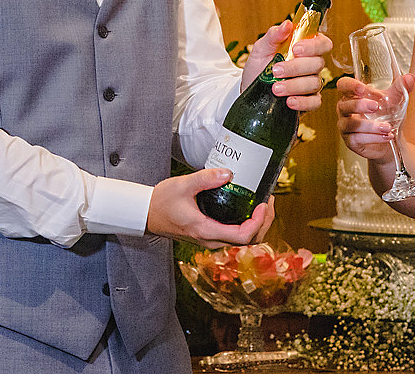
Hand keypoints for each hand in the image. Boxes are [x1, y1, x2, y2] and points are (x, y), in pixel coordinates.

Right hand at [147, 168, 273, 247]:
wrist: (146, 214)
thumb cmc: (161, 201)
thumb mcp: (183, 185)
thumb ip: (205, 178)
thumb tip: (229, 173)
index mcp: (206, 231)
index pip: (242, 236)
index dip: (258, 222)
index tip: (263, 204)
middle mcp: (211, 240)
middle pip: (248, 240)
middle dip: (264, 222)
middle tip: (269, 200)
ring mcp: (211, 239)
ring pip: (243, 240)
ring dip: (258, 224)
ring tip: (263, 203)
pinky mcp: (210, 234)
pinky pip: (235, 235)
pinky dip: (248, 224)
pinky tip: (249, 207)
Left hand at [241, 20, 332, 112]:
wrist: (250, 88)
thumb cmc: (259, 65)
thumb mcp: (262, 48)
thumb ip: (274, 35)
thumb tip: (287, 24)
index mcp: (305, 48)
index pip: (322, 43)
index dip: (313, 46)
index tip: (296, 49)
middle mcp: (312, 65)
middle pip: (318, 64)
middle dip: (296, 67)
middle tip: (276, 70)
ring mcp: (312, 83)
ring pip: (315, 83)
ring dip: (294, 85)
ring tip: (275, 88)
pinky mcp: (308, 101)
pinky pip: (314, 102)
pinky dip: (302, 102)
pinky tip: (289, 101)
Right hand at [336, 73, 413, 160]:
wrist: (392, 139)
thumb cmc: (387, 115)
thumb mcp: (394, 101)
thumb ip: (401, 88)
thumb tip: (410, 78)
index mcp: (353, 95)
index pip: (343, 85)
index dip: (350, 86)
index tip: (363, 89)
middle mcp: (345, 110)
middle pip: (343, 105)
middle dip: (359, 105)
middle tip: (376, 107)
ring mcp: (345, 126)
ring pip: (351, 124)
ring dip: (370, 126)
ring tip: (388, 127)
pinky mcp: (350, 142)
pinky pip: (356, 139)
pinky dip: (373, 137)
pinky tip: (387, 137)